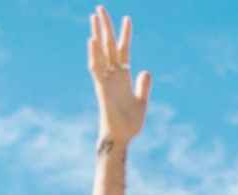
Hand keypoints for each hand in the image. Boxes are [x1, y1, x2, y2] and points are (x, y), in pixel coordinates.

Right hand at [89, 6, 151, 145]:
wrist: (121, 138)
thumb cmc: (129, 124)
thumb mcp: (141, 101)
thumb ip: (143, 85)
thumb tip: (146, 70)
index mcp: (123, 77)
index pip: (124, 50)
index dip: (126, 35)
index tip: (128, 18)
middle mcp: (112, 75)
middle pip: (109, 45)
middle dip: (105, 27)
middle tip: (100, 7)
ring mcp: (106, 80)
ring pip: (100, 52)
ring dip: (97, 34)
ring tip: (94, 16)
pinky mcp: (102, 88)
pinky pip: (96, 68)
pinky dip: (94, 54)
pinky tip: (92, 40)